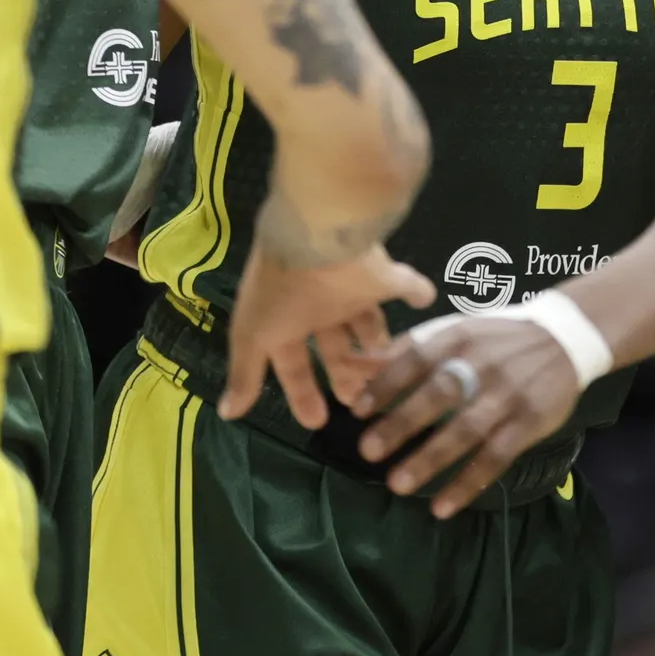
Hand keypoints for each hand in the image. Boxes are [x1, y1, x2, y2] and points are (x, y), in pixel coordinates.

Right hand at [222, 242, 432, 428]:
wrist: (320, 233)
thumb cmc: (283, 288)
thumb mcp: (254, 335)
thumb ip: (246, 374)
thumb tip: (229, 414)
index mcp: (286, 317)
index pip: (293, 361)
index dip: (302, 391)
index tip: (316, 422)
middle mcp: (318, 303)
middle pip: (333, 345)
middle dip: (344, 373)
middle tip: (356, 399)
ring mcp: (352, 286)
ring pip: (367, 321)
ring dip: (377, 345)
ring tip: (389, 367)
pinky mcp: (384, 273)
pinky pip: (406, 284)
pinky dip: (417, 292)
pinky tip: (425, 300)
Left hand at [354, 314, 583, 516]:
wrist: (564, 339)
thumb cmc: (496, 339)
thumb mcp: (455, 332)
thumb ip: (406, 348)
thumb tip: (353, 363)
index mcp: (459, 338)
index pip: (416, 359)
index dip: (386, 384)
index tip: (357, 411)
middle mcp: (483, 365)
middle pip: (439, 395)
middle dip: (402, 423)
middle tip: (367, 451)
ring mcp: (508, 396)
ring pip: (467, 430)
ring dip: (431, 459)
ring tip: (397, 484)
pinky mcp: (529, 423)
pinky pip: (496, 458)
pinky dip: (468, 483)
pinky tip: (442, 506)